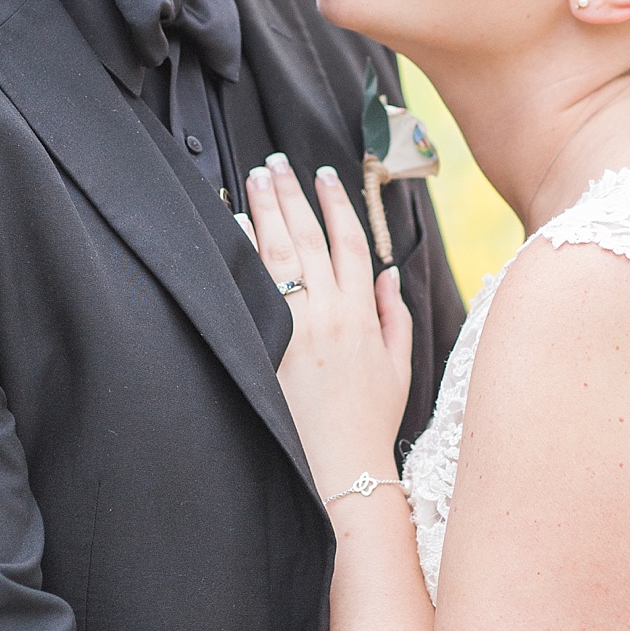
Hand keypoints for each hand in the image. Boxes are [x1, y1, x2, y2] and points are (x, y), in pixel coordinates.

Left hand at [246, 155, 412, 495]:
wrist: (341, 468)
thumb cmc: (370, 422)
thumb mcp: (398, 368)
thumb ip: (395, 317)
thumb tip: (387, 275)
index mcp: (362, 315)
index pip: (350, 243)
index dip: (338, 204)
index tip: (326, 173)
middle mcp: (329, 314)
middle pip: (308, 238)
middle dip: (291, 195)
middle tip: (274, 162)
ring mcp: (296, 329)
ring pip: (279, 255)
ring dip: (265, 212)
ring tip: (253, 180)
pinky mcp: (270, 347)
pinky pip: (253, 291)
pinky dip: (242, 256)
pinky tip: (231, 228)